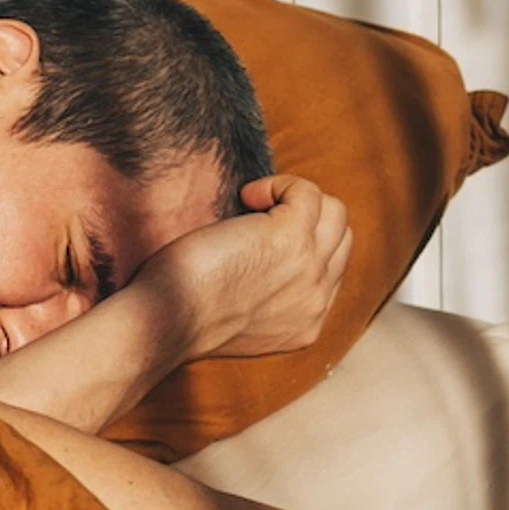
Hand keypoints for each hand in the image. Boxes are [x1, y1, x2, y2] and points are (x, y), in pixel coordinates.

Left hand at [146, 174, 353, 362]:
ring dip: (296, 198)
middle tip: (260, 217)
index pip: (332, 272)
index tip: (264, 237)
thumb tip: (266, 262)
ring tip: (254, 204)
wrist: (167, 320)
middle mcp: (317, 300)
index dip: (305, 244)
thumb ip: (267, 301)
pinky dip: (278, 185)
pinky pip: (306, 192)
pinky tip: (246, 196)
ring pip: (335, 213)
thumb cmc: (181, 316)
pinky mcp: (292, 237)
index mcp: (306, 325)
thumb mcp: (240, 321)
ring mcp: (309, 267)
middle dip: (308, 219)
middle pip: (341, 239)